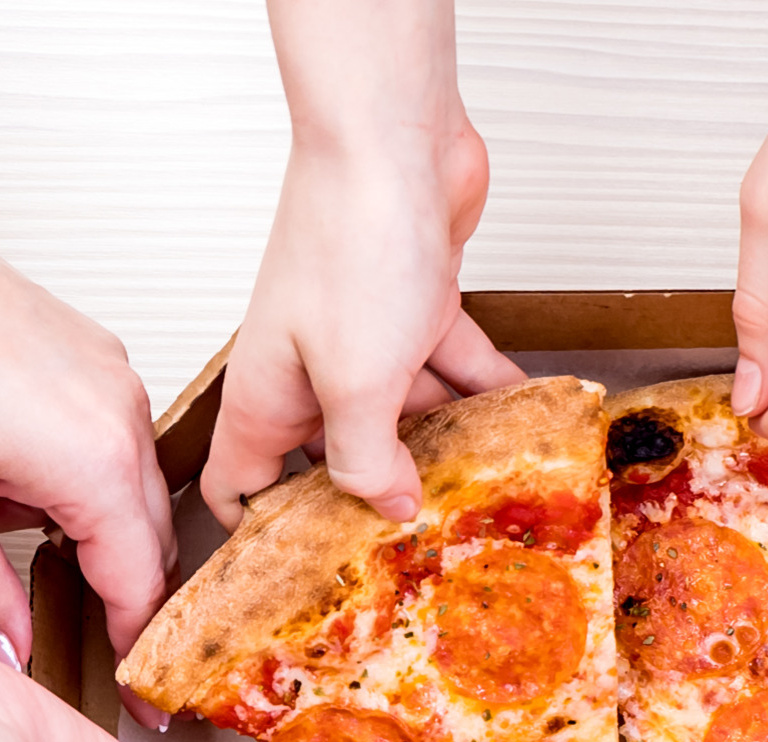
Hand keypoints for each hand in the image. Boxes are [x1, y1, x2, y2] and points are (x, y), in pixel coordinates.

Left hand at [0, 157, 175, 654]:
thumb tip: (9, 654)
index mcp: (97, 462)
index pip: (141, 589)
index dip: (136, 653)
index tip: (141, 702)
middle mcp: (122, 417)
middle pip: (136, 543)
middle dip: (78, 586)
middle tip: (30, 620)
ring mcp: (108, 379)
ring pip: (101, 491)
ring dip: (34, 524)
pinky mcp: (84, 355)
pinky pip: (83, 442)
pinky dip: (32, 475)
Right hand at [202, 0, 524, 528]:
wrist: (395, 141)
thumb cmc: (350, 243)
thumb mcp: (356, 382)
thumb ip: (365, 458)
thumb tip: (384, 507)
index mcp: (268, 395)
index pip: (239, 483)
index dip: (260, 533)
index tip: (305, 574)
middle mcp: (309, 371)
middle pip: (336, 457)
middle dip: (377, 498)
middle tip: (425, 545)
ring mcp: (365, 337)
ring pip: (405, 416)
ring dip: (448, 448)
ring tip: (491, 493)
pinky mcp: (418, 305)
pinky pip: (455, 367)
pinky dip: (489, 392)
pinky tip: (528, 422)